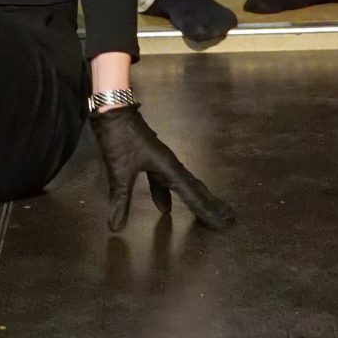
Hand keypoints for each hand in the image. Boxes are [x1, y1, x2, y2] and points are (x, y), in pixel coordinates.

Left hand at [91, 104, 233, 231]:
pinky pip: (164, 182)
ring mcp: (160, 161)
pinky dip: (166, 195)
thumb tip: (116, 227)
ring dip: (191, 200)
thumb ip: (120, 198)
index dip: (207, 210)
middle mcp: (170, 165)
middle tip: (225, 220)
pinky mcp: (150, 159)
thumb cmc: (120, 137)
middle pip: (194, 188)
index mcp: (168, 167)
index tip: (222, 222)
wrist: (112, 109)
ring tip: (203, 216)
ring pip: (180, 185)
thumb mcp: (119, 170)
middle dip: (208, 205)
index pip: (193, 194)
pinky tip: (164, 209)